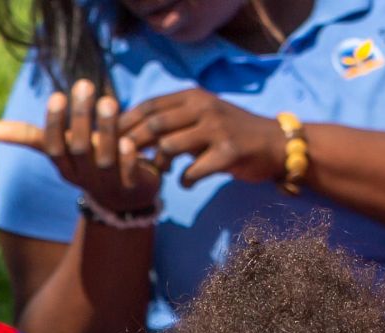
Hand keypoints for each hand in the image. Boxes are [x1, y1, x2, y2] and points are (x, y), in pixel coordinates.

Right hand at [0, 79, 161, 214]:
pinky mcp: (134, 187)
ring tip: (108, 101)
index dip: (55, 123)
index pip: (53, 146)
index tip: (57, 96)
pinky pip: (130, 174)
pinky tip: (129, 140)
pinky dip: (129, 159)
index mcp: (64, 165)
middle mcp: (84, 174)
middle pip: (79, 147)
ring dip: (106, 129)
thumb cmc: (88, 163)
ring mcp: (108, 181)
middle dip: (81, 117)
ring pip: (105, 157)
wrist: (123, 197)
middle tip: (85, 84)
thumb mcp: (60, 150)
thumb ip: (30, 137)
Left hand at [121, 88, 286, 188]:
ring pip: (169, 147)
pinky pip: (192, 172)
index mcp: (194, 97)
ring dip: (159, 165)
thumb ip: (169, 122)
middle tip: (127, 163)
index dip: (124, 124)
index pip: (149, 106)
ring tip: (164, 171)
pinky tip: (186, 183)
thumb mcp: (199, 118)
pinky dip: (184, 181)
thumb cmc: (228, 133)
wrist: (274, 144)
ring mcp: (218, 129)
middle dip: (134, 146)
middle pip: (154, 125)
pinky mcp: (229, 153)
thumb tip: (125, 133)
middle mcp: (205, 108)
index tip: (109, 143)